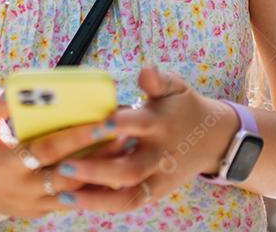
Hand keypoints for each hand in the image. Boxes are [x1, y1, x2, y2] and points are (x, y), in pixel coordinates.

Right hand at [0, 88, 123, 218]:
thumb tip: (17, 86)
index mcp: (6, 165)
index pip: (48, 150)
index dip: (78, 137)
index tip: (104, 121)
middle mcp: (22, 189)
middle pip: (70, 174)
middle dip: (100, 156)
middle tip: (126, 134)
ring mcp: (32, 204)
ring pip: (75, 192)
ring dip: (101, 173)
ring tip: (126, 150)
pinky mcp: (39, 211)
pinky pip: (70, 201)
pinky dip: (91, 187)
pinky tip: (112, 168)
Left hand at [50, 66, 239, 212]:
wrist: (213, 137)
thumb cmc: (183, 107)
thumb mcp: (176, 87)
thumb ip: (158, 79)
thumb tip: (145, 70)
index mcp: (160, 123)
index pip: (139, 125)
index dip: (118, 126)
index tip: (95, 125)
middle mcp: (159, 154)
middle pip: (129, 169)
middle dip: (96, 170)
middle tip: (64, 166)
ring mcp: (157, 177)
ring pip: (127, 195)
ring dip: (94, 198)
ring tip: (62, 195)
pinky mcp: (154, 192)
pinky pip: (128, 203)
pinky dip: (102, 205)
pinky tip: (75, 200)